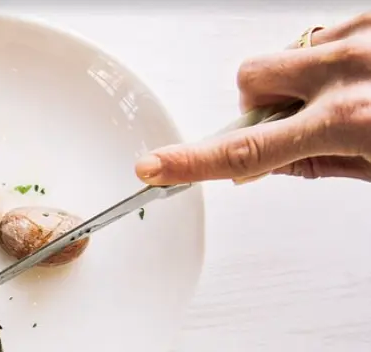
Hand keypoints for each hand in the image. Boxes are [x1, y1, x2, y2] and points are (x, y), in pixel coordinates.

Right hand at [135, 13, 370, 184]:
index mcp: (348, 121)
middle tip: (297, 119)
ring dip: (300, 77)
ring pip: (287, 52)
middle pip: (251, 79)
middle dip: (259, 101)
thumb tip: (269, 162)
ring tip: (346, 94)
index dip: (190, 162)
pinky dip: (334, 56)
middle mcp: (348, 71)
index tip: (153, 167)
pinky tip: (365, 73)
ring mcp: (361, 38)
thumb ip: (317, 162)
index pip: (246, 151)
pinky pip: (327, 33)